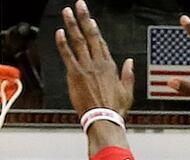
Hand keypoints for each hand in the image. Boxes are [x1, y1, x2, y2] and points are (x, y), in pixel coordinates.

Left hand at [55, 0, 134, 116]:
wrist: (104, 118)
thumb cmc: (115, 109)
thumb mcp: (128, 91)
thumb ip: (128, 74)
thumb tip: (131, 63)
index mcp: (110, 65)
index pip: (100, 42)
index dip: (94, 29)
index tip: (90, 20)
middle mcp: (98, 62)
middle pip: (90, 35)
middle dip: (84, 17)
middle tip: (79, 5)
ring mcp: (86, 66)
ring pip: (78, 40)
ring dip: (72, 24)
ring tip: (67, 12)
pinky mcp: (75, 74)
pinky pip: (68, 54)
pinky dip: (63, 43)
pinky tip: (59, 32)